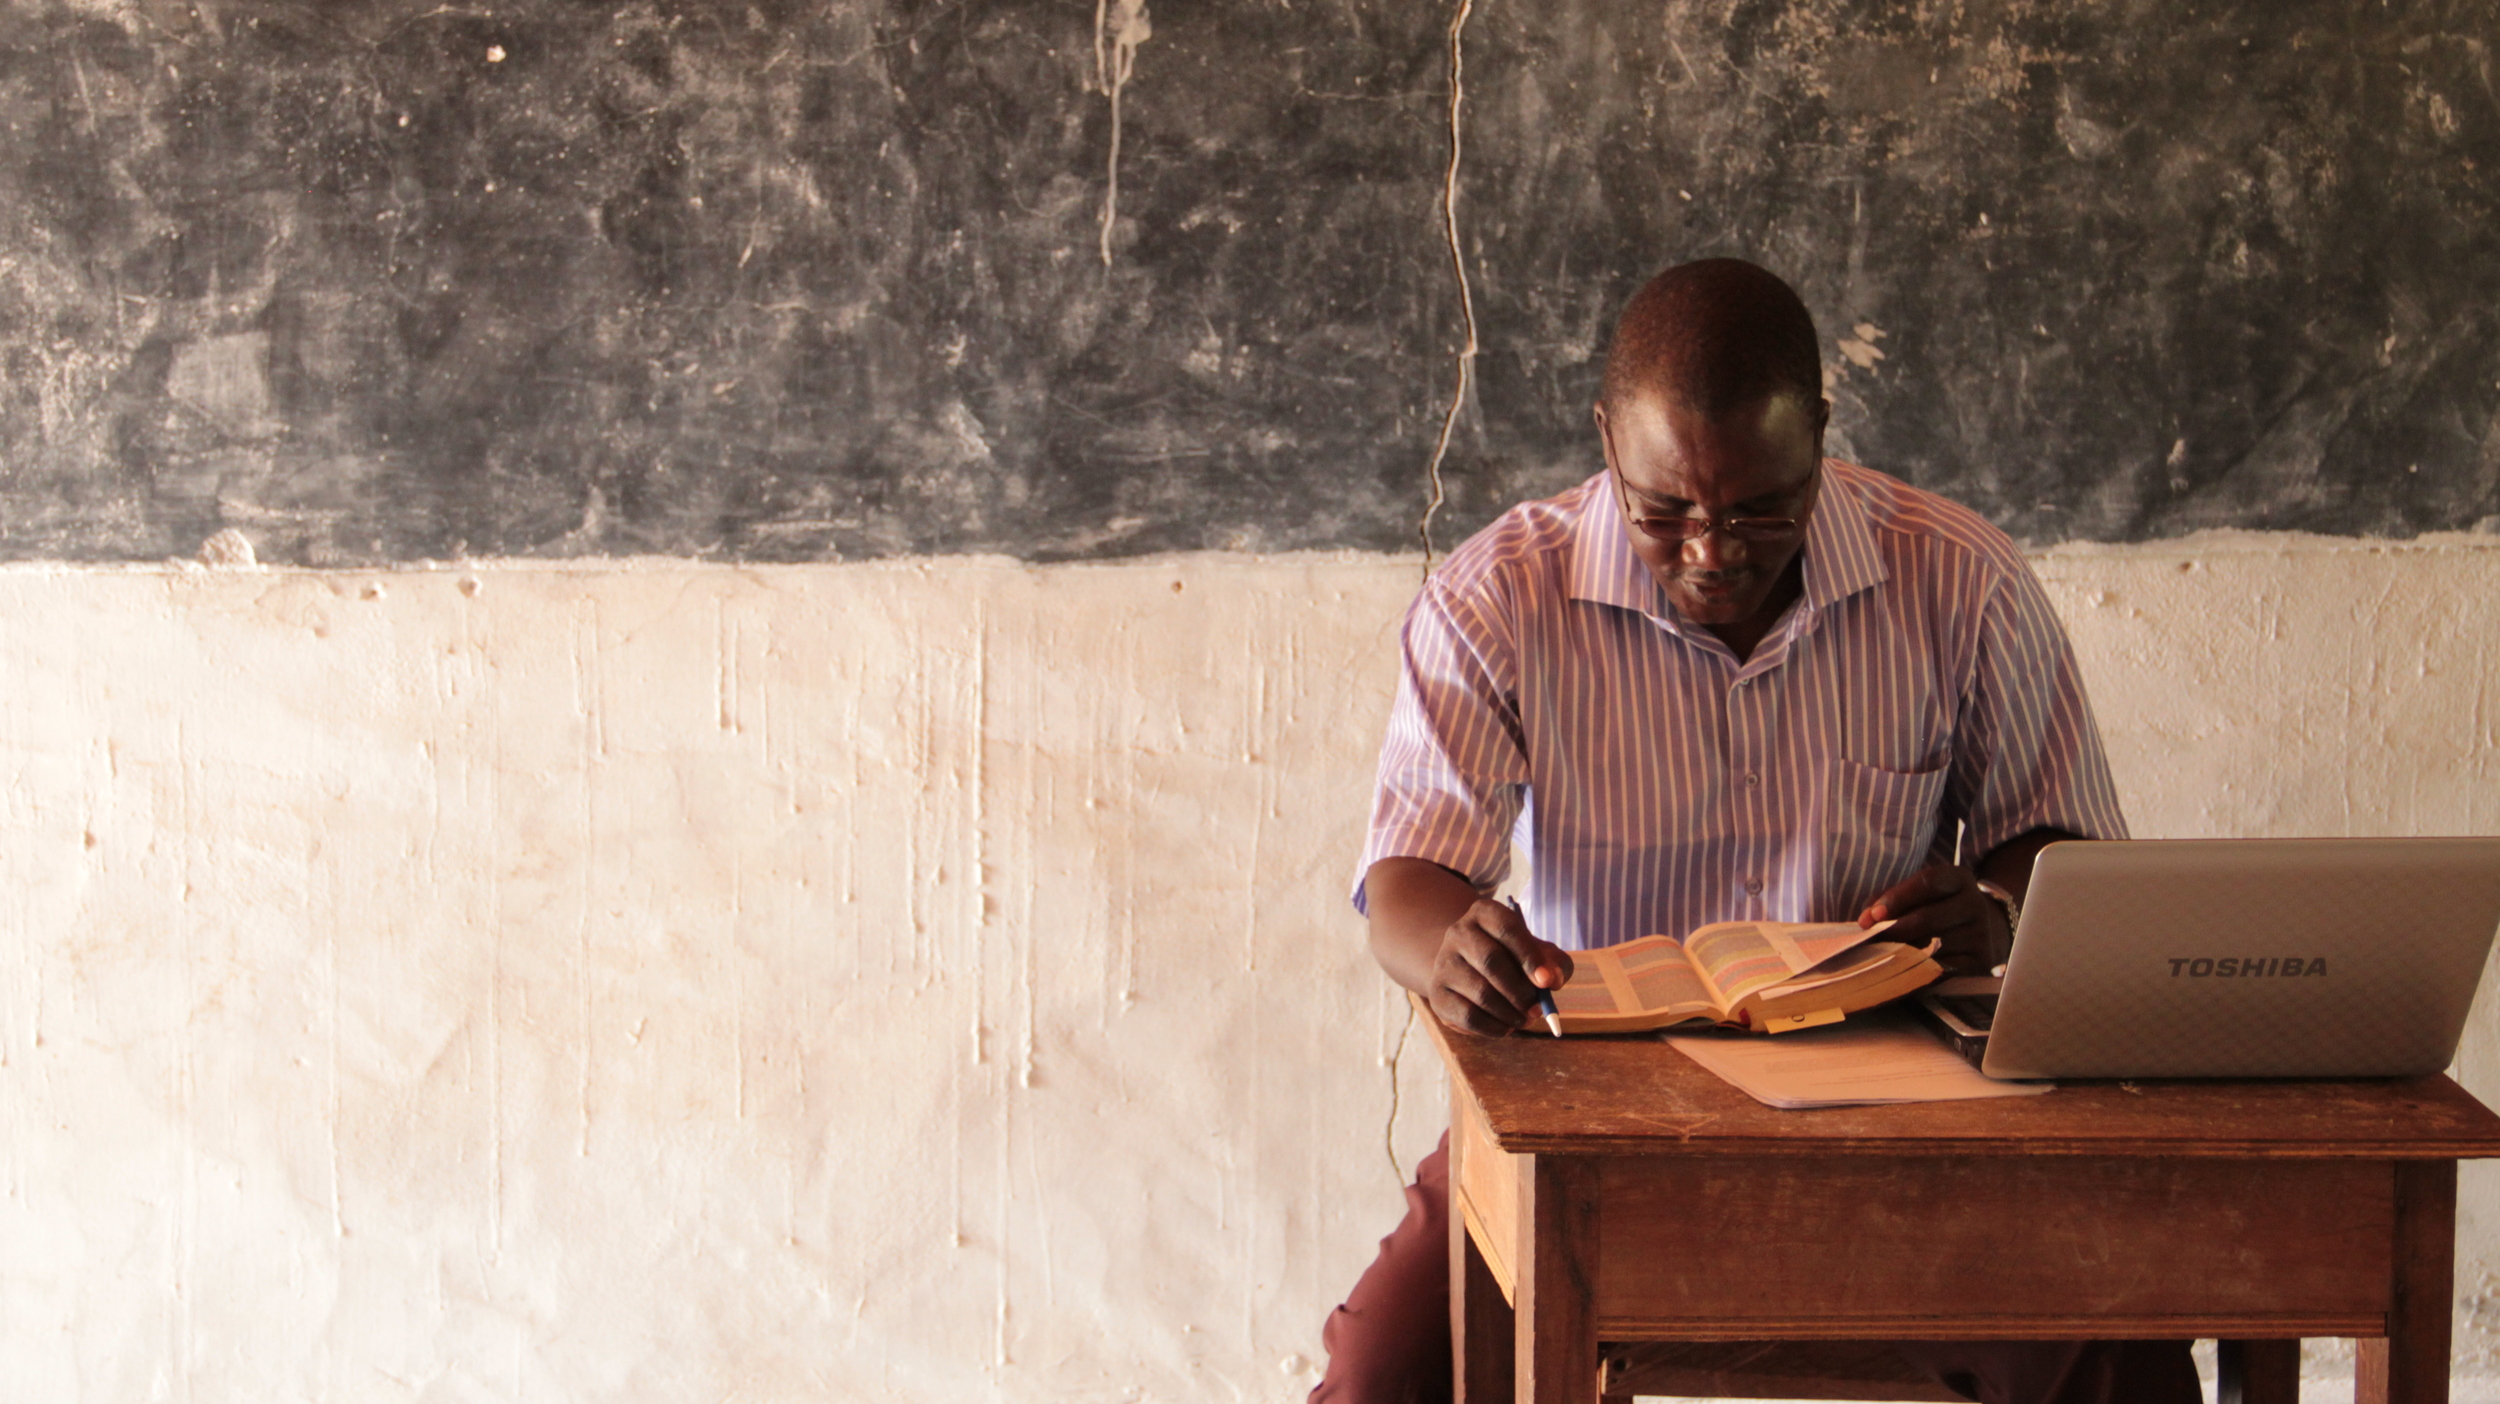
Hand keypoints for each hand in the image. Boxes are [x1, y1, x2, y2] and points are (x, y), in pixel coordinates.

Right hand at [1426, 899, 1575, 1036]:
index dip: (1529, 956)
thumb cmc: (1513, 959)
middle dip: (1520, 991)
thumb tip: (1552, 980)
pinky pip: (1468, 1016)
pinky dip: (1494, 1028)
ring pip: (1481, 993)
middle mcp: (1459, 932)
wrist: (1470, 968)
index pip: (1507, 928)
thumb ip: (1554, 963)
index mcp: (1484, 913)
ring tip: (1525, 1019)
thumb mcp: (1538, 953)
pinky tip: (1507, 1027)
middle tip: (1538, 1010)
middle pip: (1491, 961)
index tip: (1547, 982)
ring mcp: (1444, 962)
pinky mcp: (1437, 993)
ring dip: (1510, 1013)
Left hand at [1856, 863, 2007, 973]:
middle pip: (1928, 917)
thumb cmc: (1941, 908)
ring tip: (1884, 954)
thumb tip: (1866, 920)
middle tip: (1871, 940)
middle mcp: (1975, 904)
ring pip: (1934, 945)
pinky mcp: (1982, 960)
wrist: (1991, 929)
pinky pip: (1944, 968)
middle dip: (1894, 930)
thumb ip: (1890, 899)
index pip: (1928, 882)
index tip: (1873, 915)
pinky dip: (1921, 969)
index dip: (1898, 897)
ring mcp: (1981, 934)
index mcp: (1959, 879)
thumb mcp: (1922, 893)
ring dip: (1904, 951)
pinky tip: (1905, 968)